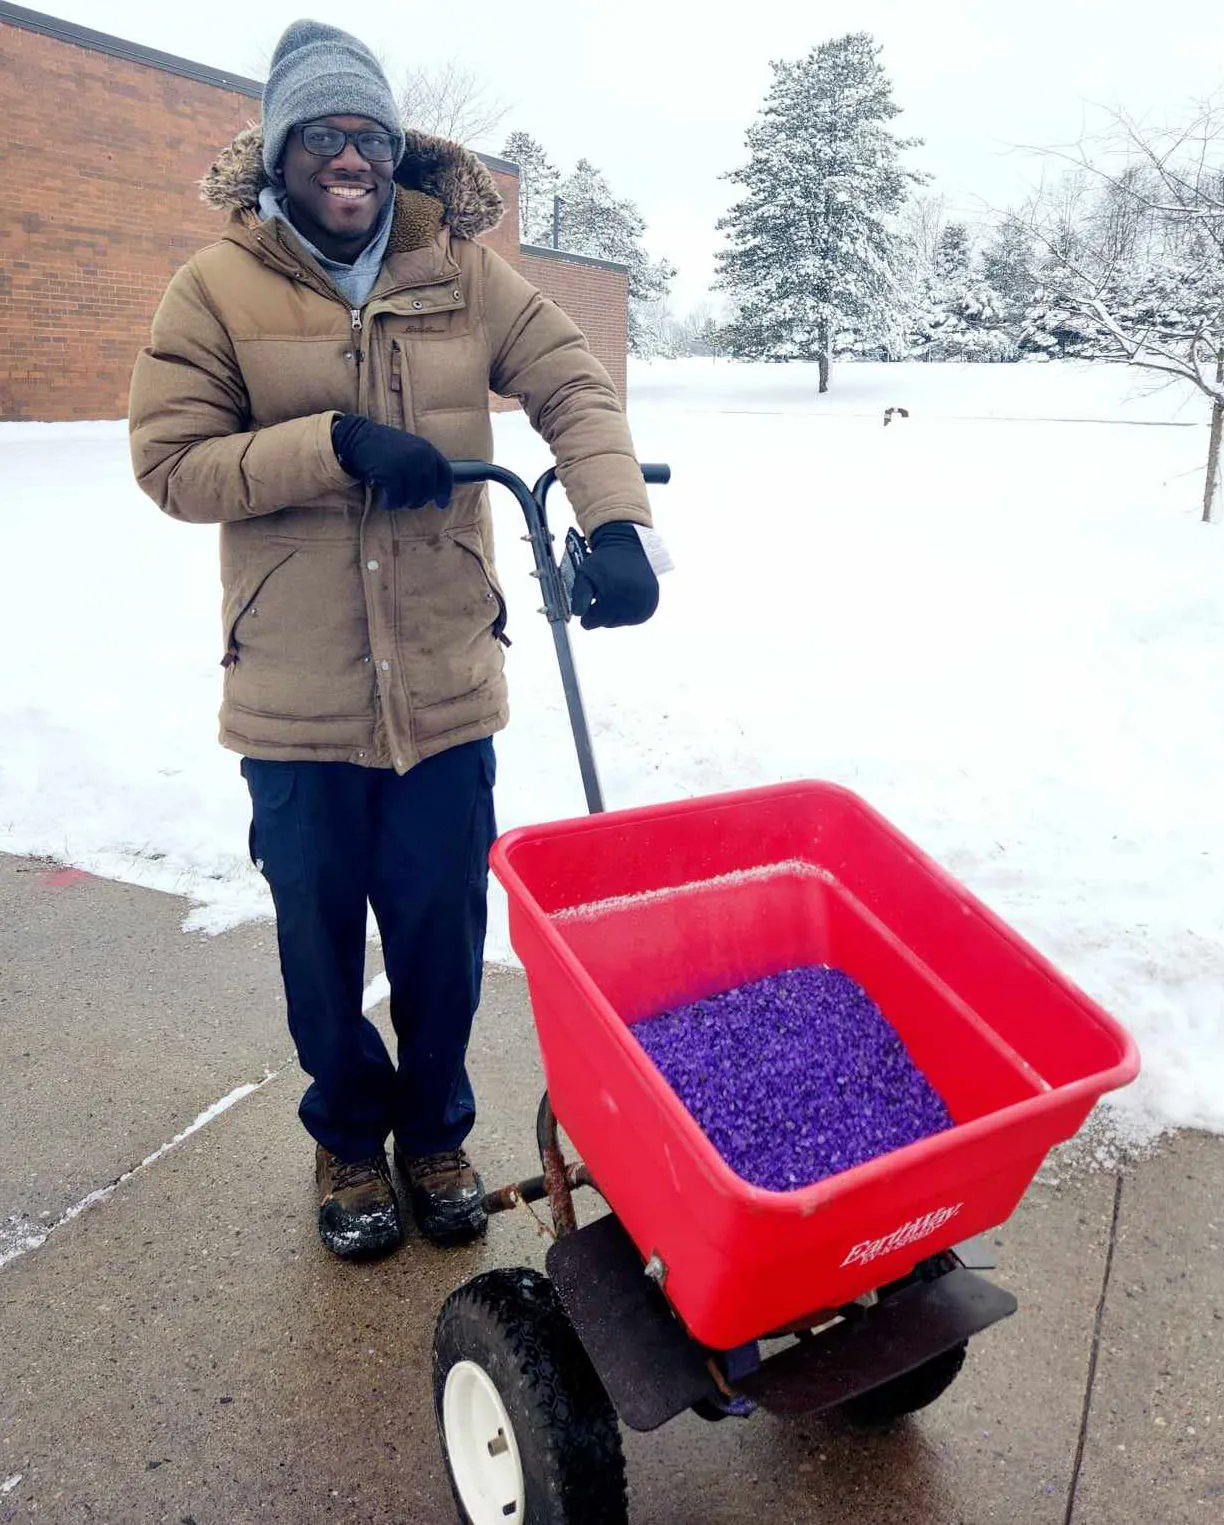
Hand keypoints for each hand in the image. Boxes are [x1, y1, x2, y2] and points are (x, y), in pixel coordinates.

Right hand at [331, 414, 452, 510]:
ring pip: (413, 497)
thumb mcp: (409, 448)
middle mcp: (421, 456)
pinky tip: (385, 502)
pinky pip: (397, 498)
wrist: (358, 437)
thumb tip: (432, 491)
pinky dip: (391, 504)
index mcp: (427, 449)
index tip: (441, 504)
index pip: (445, 473)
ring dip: (402, 503)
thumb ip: (422, 464)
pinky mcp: (392, 473)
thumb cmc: (383, 446)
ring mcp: (407, 464)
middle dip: (418, 501)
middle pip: (429, 490)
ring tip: (393, 501)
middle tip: (407, 503)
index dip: (445, 491)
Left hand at [570, 521, 658, 629]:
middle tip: (604, 591)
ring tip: (615, 592)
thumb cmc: (604, 560)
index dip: (587, 612)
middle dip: (602, 611)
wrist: (630, 546)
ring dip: (615, 612)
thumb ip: (578, 595)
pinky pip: (634, 618)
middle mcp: (632, 602)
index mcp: (614, 595)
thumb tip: (578, 614)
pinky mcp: (651, 605)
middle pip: (607, 623)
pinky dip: (627, 611)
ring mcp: (644, 605)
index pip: (593, 622)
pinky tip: (625, 596)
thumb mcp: (584, 573)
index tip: (590, 599)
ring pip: (620, 622)